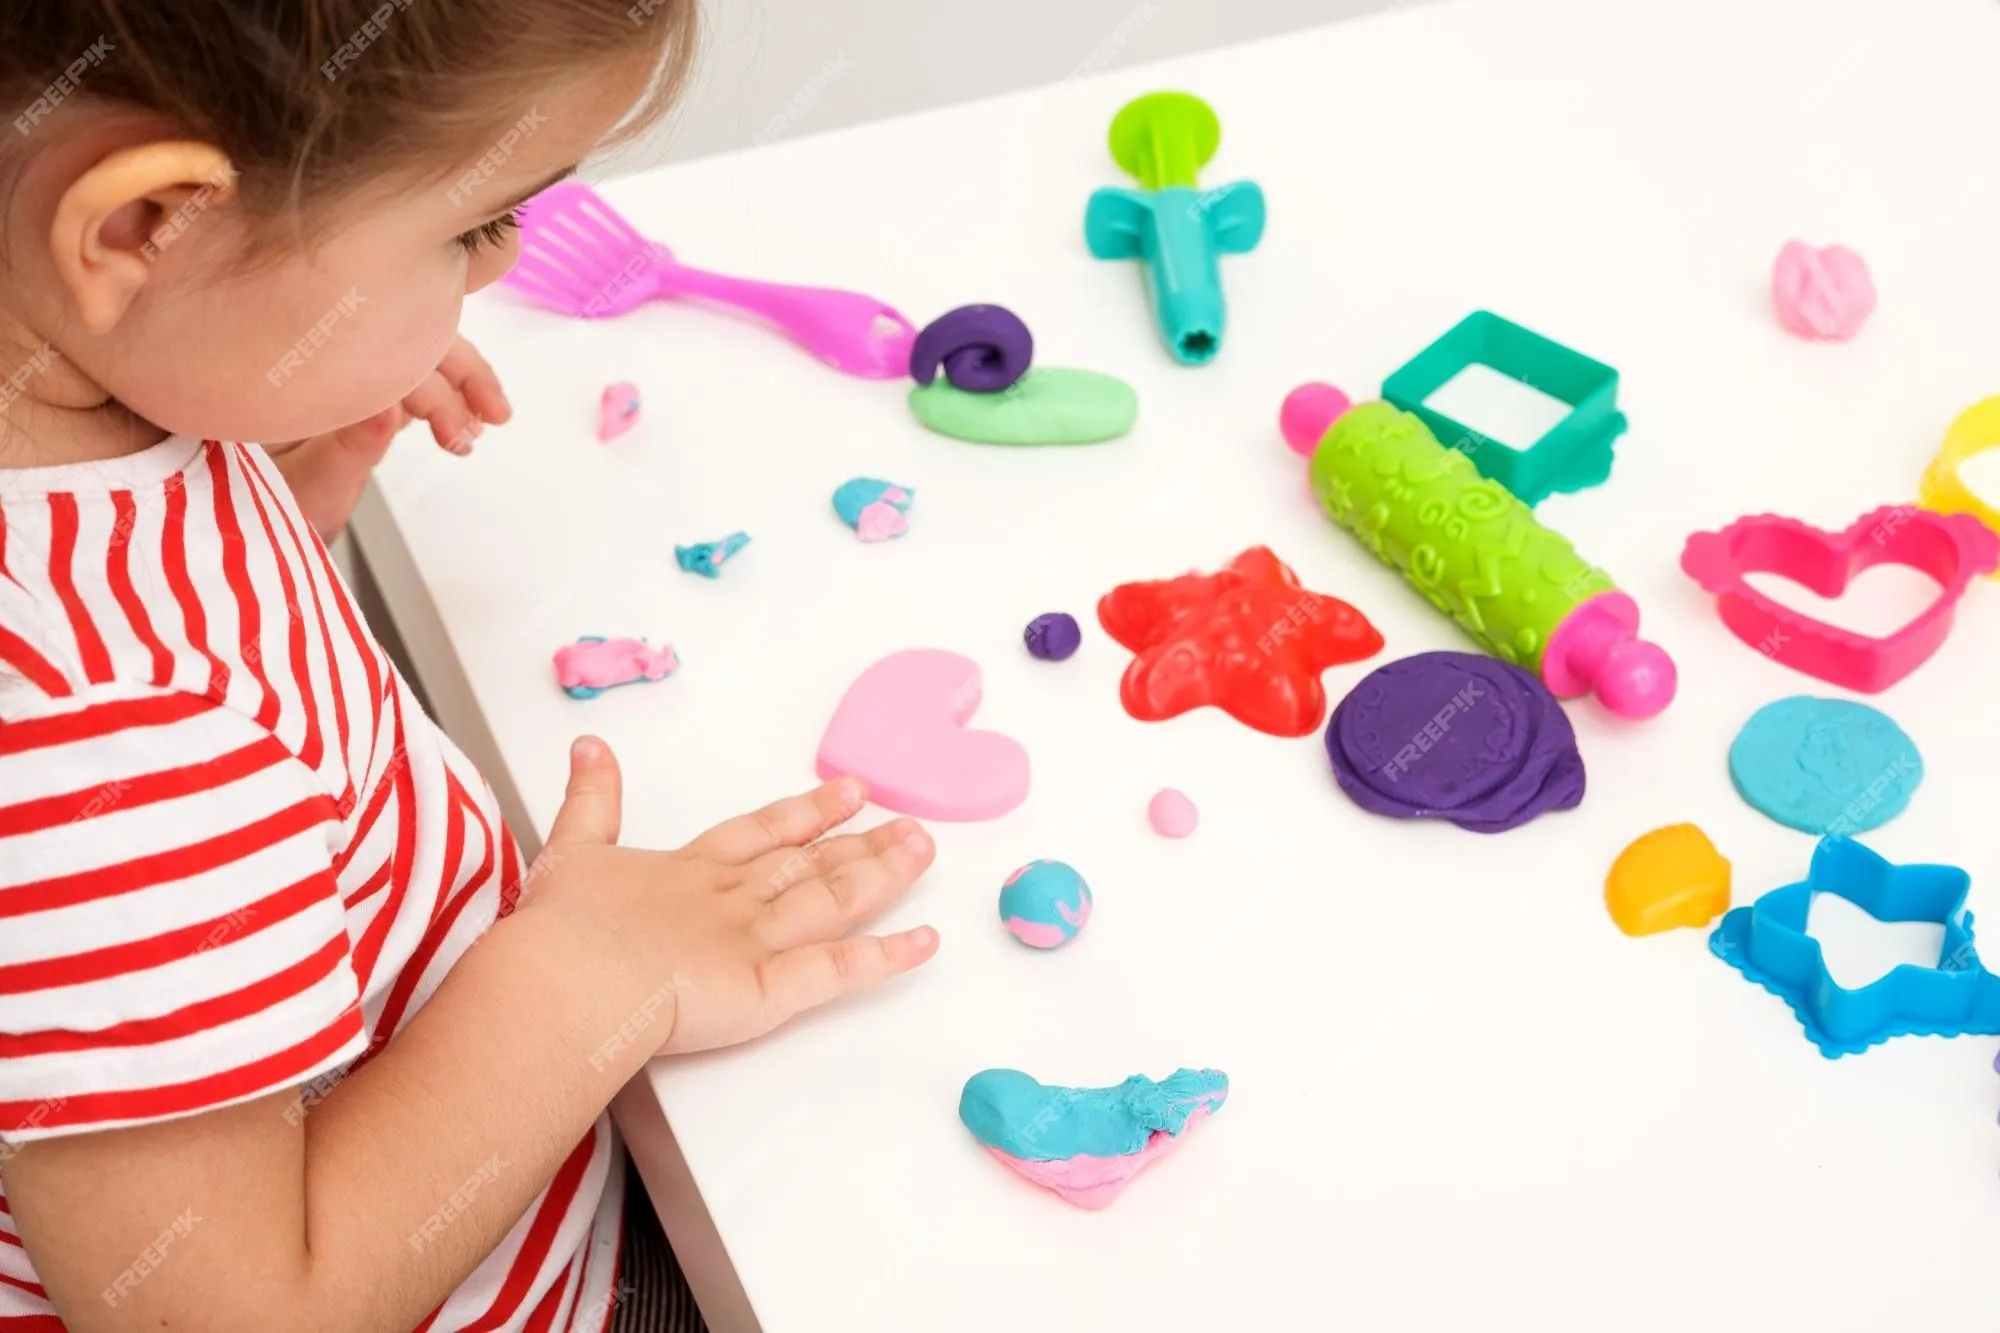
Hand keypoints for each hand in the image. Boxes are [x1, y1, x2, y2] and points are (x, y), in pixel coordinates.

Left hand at [268, 336, 510, 538]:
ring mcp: (343, 366)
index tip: (454, 422)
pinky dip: (449, 388)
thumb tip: (387, 411)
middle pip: (397, 332)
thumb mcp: (302, 489)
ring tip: (491, 415)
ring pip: (411, 347)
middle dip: (455, 370)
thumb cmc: (262, 508)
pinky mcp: (364, 385)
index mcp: (290, 366)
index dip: (421, 374)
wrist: (250, 522)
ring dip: (460, 377)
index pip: (369, 346)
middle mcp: (316, 355)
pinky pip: (412, 369)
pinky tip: (470, 409)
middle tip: (491, 414)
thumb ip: (344, 451)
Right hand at [523, 737, 940, 1054]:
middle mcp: (733, 900)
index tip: (849, 791)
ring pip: (833, 900)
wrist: (566, 978)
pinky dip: (885, 958)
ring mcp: (756, 941)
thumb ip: (591, 800)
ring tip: (923, 852)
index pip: (764, 833)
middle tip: (911, 825)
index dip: (808, 812)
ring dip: (882, 876)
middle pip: (811, 864)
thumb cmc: (563, 929)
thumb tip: (589, 746)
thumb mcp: (570, 849)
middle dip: (862, 844)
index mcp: (691, 871)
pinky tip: (925, 943)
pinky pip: (839, 970)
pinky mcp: (769, 987)